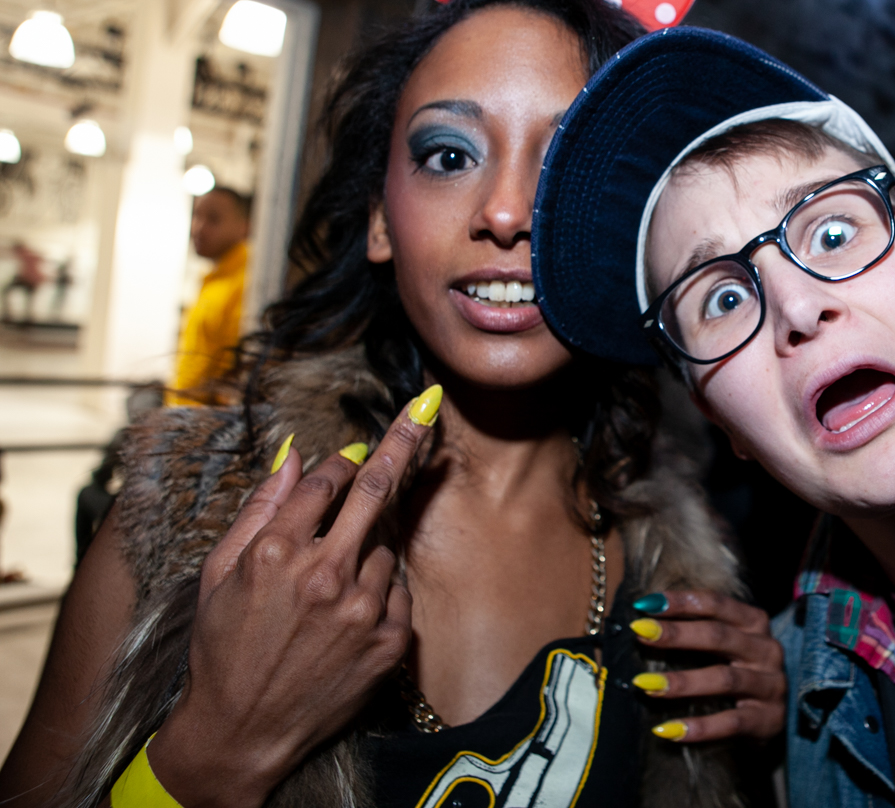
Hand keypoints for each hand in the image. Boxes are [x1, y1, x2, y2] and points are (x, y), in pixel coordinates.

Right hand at [148, 387, 442, 807]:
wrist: (241, 731)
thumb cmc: (223, 648)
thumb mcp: (220, 574)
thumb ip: (261, 508)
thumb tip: (293, 453)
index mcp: (277, 553)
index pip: (327, 481)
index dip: (342, 461)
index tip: (356, 449)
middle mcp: (325, 575)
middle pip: (377, 491)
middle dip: (403, 444)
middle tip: (424, 412)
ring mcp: (362, 609)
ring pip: (384, 548)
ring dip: (368, 549)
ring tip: (329, 589)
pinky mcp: (389, 640)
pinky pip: (395, 592)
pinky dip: (378, 591)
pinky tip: (344, 617)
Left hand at [627, 591, 785, 742]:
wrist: (776, 716)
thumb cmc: (740, 671)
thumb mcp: (726, 646)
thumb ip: (696, 631)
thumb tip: (643, 625)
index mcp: (754, 623)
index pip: (717, 605)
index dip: (682, 601)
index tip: (645, 603)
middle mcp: (766, 649)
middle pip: (719, 636)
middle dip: (677, 633)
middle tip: (641, 632)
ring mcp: (770, 685)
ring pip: (724, 679)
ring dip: (683, 682)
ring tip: (646, 685)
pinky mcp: (768, 719)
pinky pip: (731, 722)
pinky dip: (699, 727)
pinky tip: (668, 730)